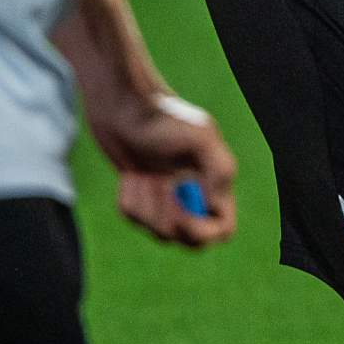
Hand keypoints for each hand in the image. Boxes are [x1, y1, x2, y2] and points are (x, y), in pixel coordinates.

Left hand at [89, 91, 237, 246]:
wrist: (121, 104)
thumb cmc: (163, 116)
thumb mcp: (201, 137)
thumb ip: (220, 170)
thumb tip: (216, 204)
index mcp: (214, 182)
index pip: (222, 227)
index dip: (204, 231)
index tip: (181, 217)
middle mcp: (193, 193)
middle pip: (190, 239)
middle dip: (169, 221)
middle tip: (157, 188)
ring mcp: (166, 198)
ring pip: (159, 232)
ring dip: (145, 209)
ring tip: (138, 176)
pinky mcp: (140, 196)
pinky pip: (135, 220)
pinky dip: (129, 203)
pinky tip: (128, 176)